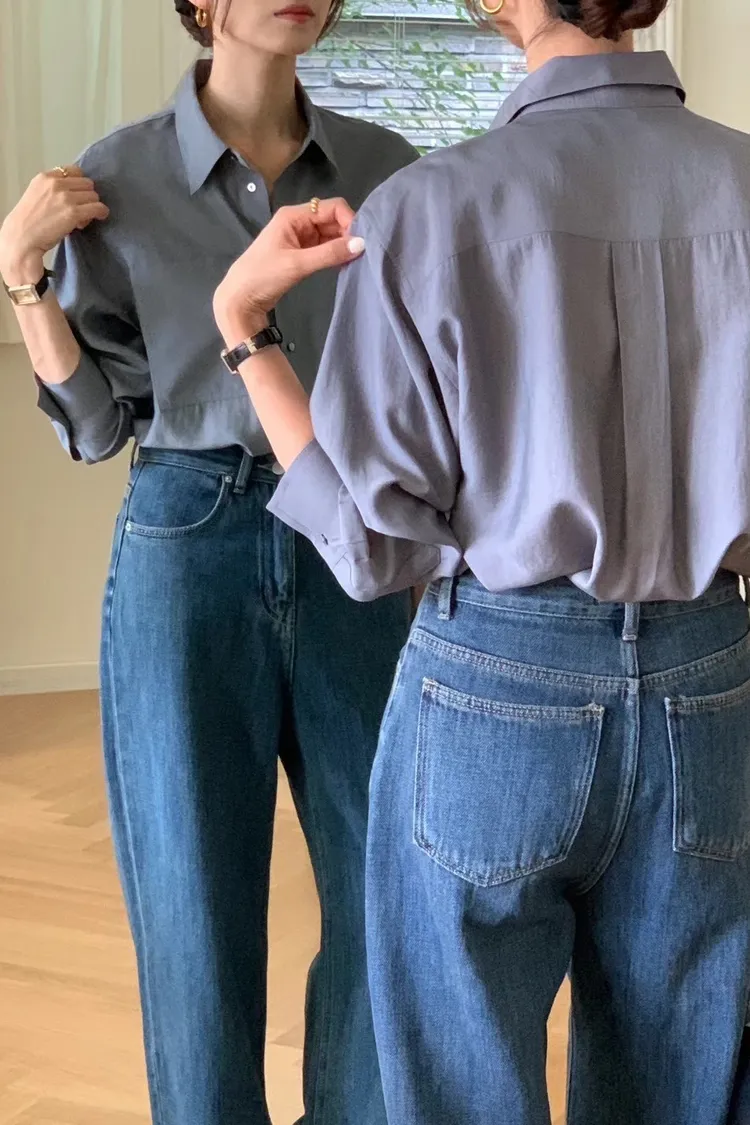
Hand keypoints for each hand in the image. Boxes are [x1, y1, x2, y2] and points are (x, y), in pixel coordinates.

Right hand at [0, 165, 109, 284]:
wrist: (22, 238)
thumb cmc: (29, 221)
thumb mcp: (37, 194)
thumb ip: (53, 188)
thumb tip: (75, 191)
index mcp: (45, 177)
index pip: (74, 170)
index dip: (79, 184)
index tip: (77, 195)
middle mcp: (56, 183)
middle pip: (87, 183)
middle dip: (87, 196)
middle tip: (80, 210)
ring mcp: (65, 197)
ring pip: (94, 196)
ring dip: (92, 206)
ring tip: (82, 218)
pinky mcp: (73, 213)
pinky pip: (98, 208)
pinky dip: (101, 213)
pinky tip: (98, 218)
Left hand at [214, 197, 364, 342]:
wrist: (240, 299)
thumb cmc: (263, 276)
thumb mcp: (297, 264)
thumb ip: (329, 254)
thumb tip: (361, 244)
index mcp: (293, 215)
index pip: (331, 207)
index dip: (349, 220)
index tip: (359, 242)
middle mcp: (298, 222)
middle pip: (332, 219)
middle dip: (348, 234)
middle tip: (360, 254)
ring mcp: (299, 238)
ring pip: (330, 235)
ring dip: (342, 245)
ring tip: (355, 261)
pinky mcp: (301, 254)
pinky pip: (324, 248)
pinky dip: (334, 254)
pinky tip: (343, 265)